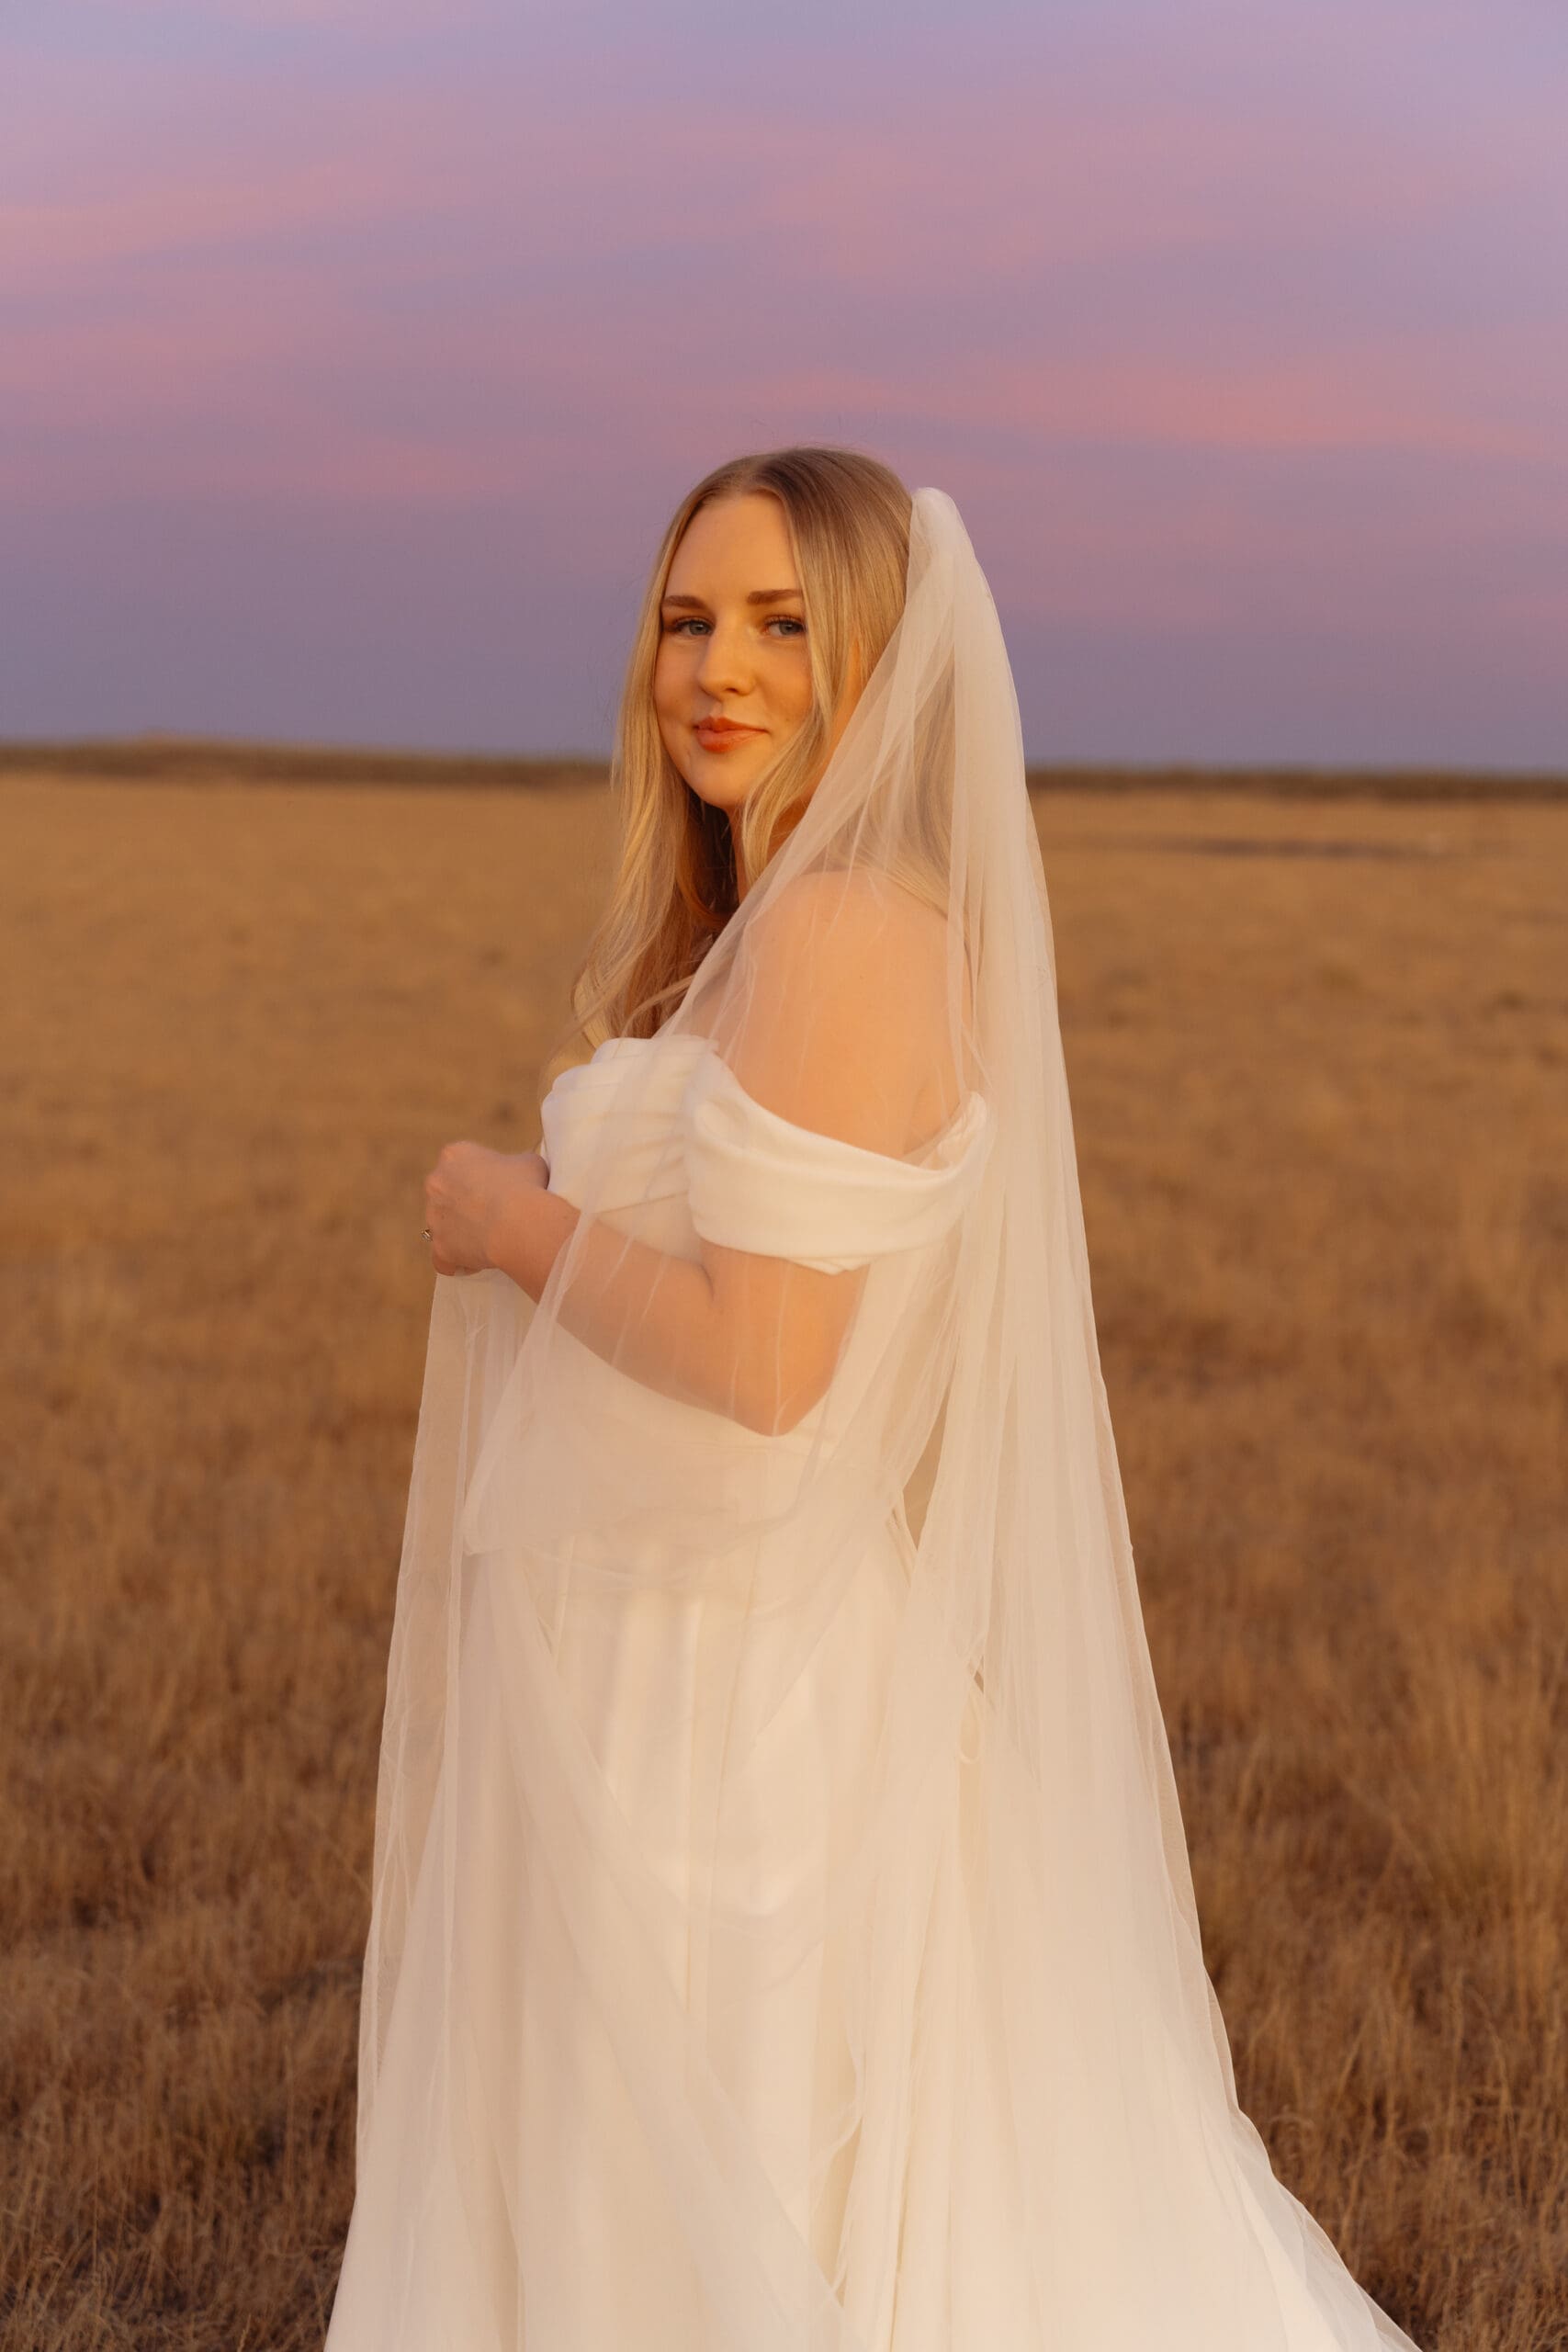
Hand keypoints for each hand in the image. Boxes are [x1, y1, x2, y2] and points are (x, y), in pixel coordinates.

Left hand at [423, 1142, 548, 1275]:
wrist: (517, 1222)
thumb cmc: (526, 1185)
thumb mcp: (529, 1162)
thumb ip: (515, 1165)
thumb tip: (517, 1174)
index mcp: (455, 1155)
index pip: (462, 1163)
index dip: (482, 1176)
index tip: (501, 1187)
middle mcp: (436, 1183)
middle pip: (447, 1193)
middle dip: (465, 1203)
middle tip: (493, 1213)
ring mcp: (433, 1217)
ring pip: (442, 1225)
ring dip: (460, 1232)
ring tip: (489, 1240)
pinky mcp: (439, 1247)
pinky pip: (442, 1257)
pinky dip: (455, 1261)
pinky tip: (474, 1262)